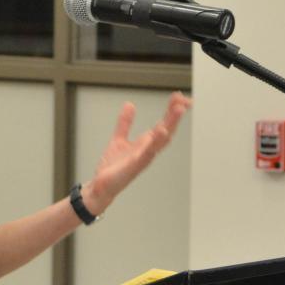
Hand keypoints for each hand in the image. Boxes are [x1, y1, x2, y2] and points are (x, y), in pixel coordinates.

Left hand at [83, 91, 191, 214]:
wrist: (101, 187)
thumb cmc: (113, 168)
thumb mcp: (119, 139)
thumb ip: (125, 123)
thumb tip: (130, 105)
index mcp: (146, 143)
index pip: (163, 123)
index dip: (171, 110)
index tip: (178, 96)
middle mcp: (149, 150)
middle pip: (167, 129)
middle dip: (176, 115)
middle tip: (184, 100)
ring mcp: (144, 158)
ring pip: (162, 139)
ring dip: (171, 124)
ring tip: (178, 110)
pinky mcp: (135, 165)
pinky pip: (148, 152)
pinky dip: (155, 142)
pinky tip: (161, 130)